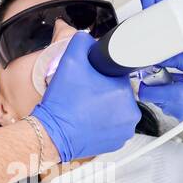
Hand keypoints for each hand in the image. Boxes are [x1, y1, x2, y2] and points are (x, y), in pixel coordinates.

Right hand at [30, 32, 140, 162]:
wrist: (52, 134)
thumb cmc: (62, 103)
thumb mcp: (70, 60)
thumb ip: (83, 41)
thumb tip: (90, 39)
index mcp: (124, 92)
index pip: (118, 74)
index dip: (102, 73)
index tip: (91, 78)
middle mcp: (130, 114)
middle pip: (118, 92)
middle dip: (104, 90)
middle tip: (85, 92)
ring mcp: (124, 131)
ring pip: (117, 109)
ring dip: (105, 106)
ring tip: (85, 106)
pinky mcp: (116, 143)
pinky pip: (113, 125)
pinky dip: (103, 122)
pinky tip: (88, 119)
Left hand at [138, 53, 182, 132]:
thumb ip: (176, 62)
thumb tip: (161, 59)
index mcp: (179, 97)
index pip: (146, 93)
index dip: (146, 82)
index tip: (152, 75)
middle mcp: (180, 113)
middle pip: (158, 99)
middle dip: (163, 87)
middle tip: (177, 76)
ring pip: (169, 107)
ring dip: (174, 95)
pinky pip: (181, 114)